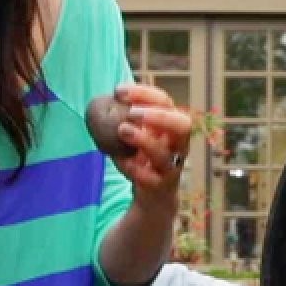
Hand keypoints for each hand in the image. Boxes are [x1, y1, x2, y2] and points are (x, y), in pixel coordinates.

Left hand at [110, 83, 192, 205]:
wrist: (155, 193)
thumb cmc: (144, 156)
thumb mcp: (139, 133)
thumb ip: (127, 119)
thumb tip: (102, 101)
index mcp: (172, 126)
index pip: (165, 102)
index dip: (144, 94)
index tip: (118, 92)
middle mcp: (177, 145)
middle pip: (182, 125)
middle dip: (158, 116)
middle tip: (132, 113)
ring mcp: (170, 166)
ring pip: (164, 154)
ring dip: (143, 140)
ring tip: (122, 131)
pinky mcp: (160, 186)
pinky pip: (150, 178)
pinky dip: (134, 168)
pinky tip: (120, 160)